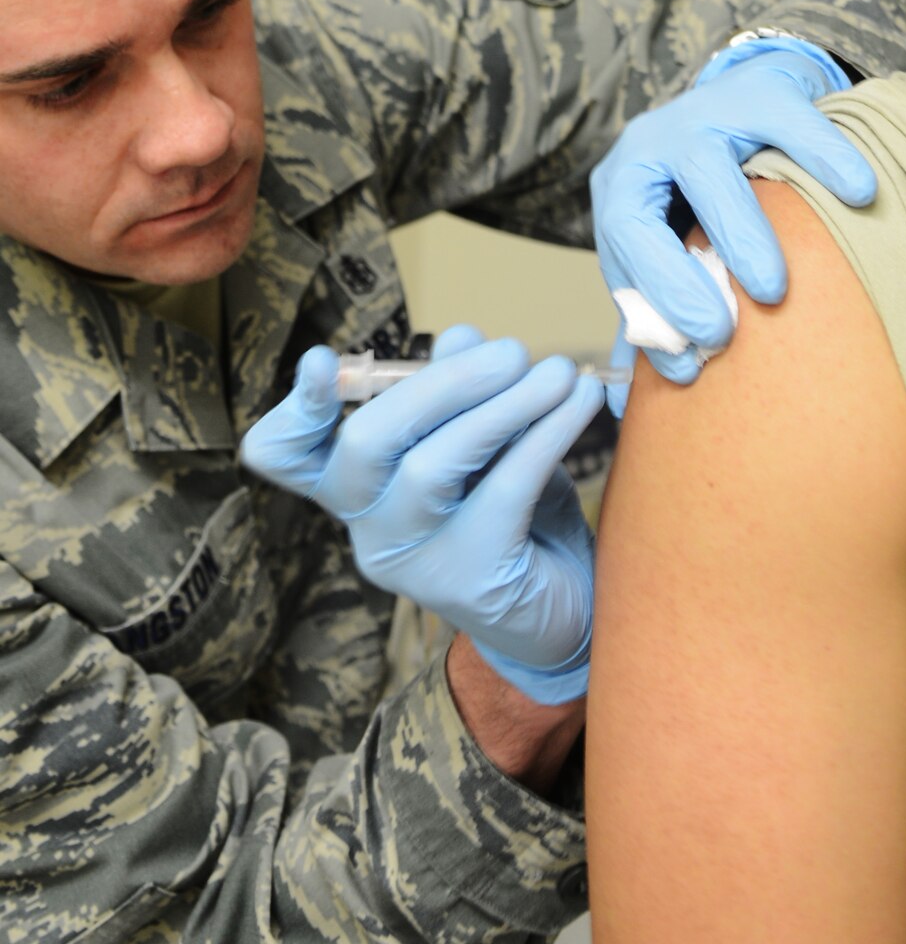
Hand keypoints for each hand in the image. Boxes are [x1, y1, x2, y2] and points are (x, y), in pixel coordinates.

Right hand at [240, 326, 603, 701]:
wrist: (568, 608)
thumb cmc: (514, 515)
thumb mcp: (487, 445)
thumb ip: (462, 392)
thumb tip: (462, 335)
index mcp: (357, 488)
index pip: (288, 456)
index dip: (296, 409)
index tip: (319, 361)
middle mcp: (370, 528)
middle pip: (366, 443)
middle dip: (441, 383)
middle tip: (512, 352)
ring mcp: (414, 562)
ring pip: (432, 466)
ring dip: (503, 405)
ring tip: (558, 372)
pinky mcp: (470, 581)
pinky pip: (502, 491)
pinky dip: (546, 436)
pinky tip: (579, 404)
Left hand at [591, 39, 874, 393]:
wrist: (748, 99)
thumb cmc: (704, 195)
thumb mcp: (667, 245)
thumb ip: (651, 313)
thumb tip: (619, 408)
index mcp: (622, 191)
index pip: (621, 254)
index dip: (650, 314)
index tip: (689, 369)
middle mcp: (648, 146)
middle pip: (645, 213)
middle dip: (678, 279)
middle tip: (721, 333)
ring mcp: (702, 110)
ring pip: (707, 167)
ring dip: (738, 233)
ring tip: (774, 288)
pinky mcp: (761, 90)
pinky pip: (791, 123)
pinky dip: (824, 158)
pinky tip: (858, 194)